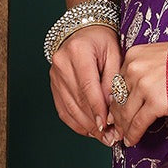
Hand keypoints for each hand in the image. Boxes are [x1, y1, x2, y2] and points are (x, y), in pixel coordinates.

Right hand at [50, 25, 123, 144]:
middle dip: (95, 122)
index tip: (108, 125)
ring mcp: (54, 75)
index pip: (88, 87)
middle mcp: (61, 64)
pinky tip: (90, 130)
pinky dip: (76, 122)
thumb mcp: (114, 52)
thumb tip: (112, 108)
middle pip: (78, 100)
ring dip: (87, 126)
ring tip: (103, 137)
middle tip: (111, 137)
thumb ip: (113, 79)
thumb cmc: (102, 40)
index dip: (98, 109)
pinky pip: (63, 109)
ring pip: (69, 108)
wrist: (83, 30)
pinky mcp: (53, 84)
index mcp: (78, 52)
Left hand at [108, 41, 167, 146]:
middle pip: (118, 98)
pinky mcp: (155, 102)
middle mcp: (135, 68)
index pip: (118, 82)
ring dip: (124, 127)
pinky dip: (133, 134)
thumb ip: (145, 69)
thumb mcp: (161, 56)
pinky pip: (138, 122)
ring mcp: (144, 85)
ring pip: (126, 112)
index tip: (116, 111)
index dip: (117, 100)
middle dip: (117, 116)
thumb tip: (133, 92)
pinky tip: (132, 140)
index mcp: (134, 54)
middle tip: (117, 128)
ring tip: (125, 136)